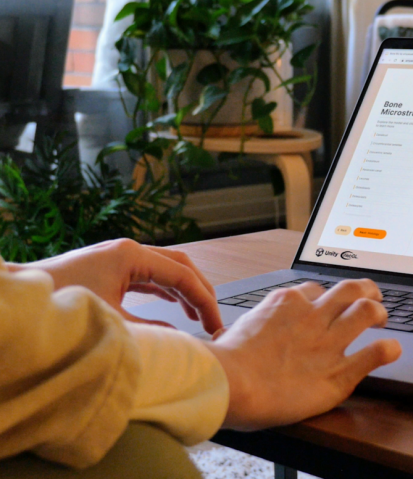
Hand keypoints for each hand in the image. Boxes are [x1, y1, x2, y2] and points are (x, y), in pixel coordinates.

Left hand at [14, 239, 221, 332]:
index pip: (183, 275)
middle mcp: (127, 251)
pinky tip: (174, 305)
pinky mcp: (108, 269)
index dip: (205, 301)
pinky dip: (166, 290)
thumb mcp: (112, 323)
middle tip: (214, 319)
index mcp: (131, 255)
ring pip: (165, 269)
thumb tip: (180, 338)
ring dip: (185, 290)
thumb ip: (152, 330)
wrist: (18, 304)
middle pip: (180, 265)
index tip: (216, 324)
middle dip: (200, 291)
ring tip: (200, 315)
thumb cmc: (58, 308)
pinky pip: (149, 276)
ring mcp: (117, 258)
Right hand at [204, 279, 401, 428]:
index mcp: (286, 303)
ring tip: (383, 318)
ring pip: (367, 312)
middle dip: (365, 290)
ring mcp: (328, 342)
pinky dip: (389, 350)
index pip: (316, 289)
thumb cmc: (223, 364)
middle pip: (350, 289)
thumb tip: (225, 338)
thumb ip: (242, 331)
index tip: (329, 304)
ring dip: (379, 312)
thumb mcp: (230, 333)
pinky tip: (393, 350)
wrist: (230, 384)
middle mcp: (312, 316)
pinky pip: (375, 353)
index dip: (327, 296)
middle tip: (372, 298)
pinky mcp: (338, 372)